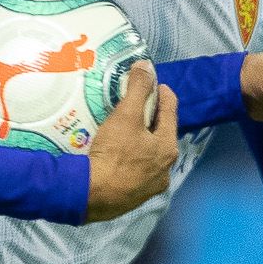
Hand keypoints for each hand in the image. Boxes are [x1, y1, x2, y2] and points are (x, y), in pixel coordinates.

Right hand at [84, 63, 177, 219]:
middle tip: (135, 105)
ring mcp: (150, 186)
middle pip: (160, 134)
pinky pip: (135, 171)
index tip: (154, 83)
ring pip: (148, 155)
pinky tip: (116, 156)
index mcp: (168, 148)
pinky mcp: (134, 197)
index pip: (171, 111)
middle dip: (150, 118)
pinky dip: (129, 160)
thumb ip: (138, 89)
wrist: (91, 196)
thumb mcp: (126, 115)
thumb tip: (146, 66)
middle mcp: (165, 169)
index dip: (162, 93)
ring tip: (123, 130)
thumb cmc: (114, 154)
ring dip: (139, 141)